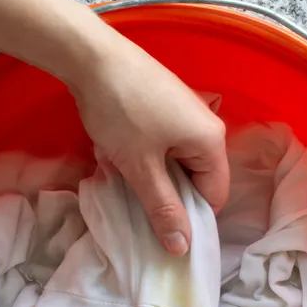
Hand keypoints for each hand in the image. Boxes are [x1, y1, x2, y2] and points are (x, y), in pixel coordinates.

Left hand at [71, 36, 228, 256]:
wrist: (92, 57)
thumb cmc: (121, 112)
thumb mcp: (141, 168)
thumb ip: (163, 209)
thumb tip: (183, 249)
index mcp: (211, 142)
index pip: (214, 196)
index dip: (190, 218)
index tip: (160, 228)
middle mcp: (207, 126)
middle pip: (198, 179)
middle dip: (169, 196)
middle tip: (137, 204)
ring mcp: (187, 112)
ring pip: (178, 162)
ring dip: (154, 176)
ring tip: (126, 177)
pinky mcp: (167, 104)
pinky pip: (166, 144)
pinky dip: (148, 156)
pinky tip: (123, 154)